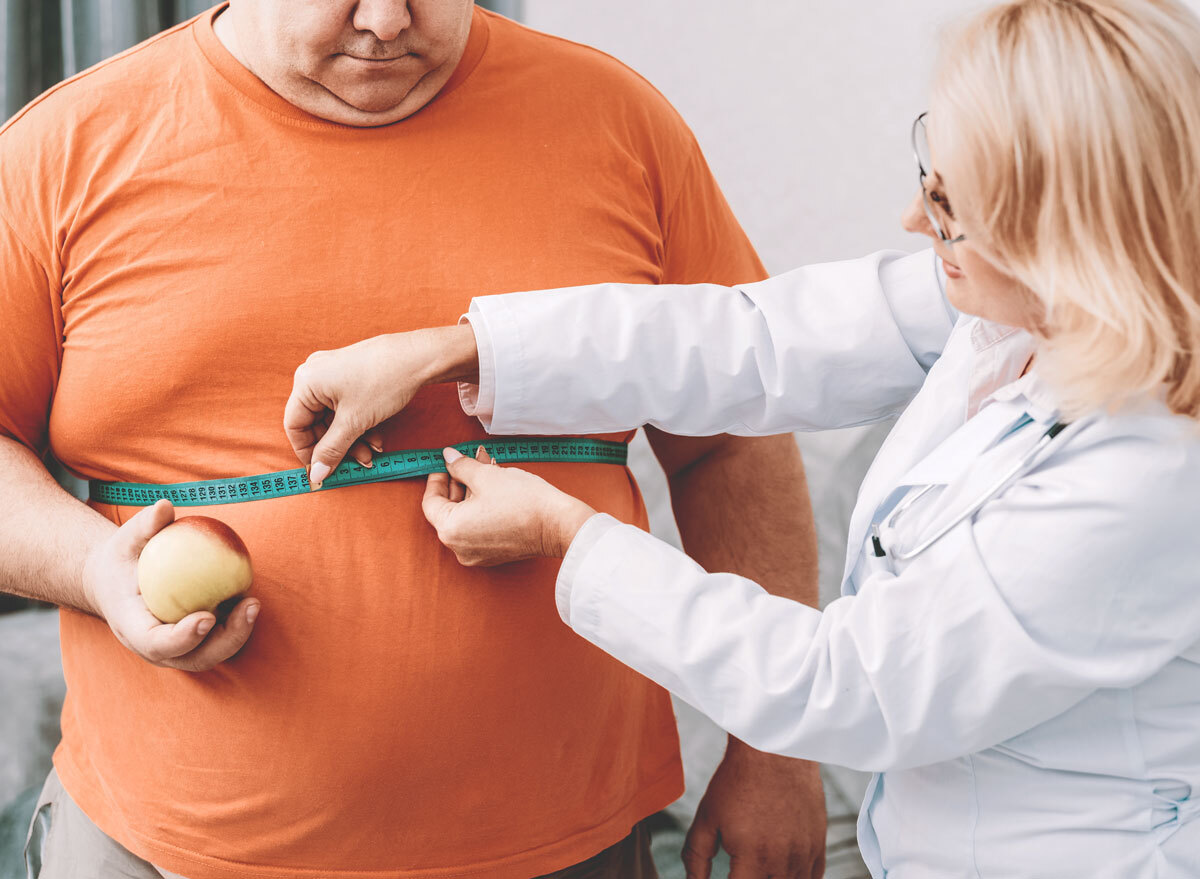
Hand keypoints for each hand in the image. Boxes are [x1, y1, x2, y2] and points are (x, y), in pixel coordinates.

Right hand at [82, 500, 259, 671]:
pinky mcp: (194, 642)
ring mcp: (177, 649)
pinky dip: (237, 622)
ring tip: (253, 603)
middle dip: (226, 639)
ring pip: (212, 652)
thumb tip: (164, 506)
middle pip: (194, 657)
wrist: (115, 583)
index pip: (156, 643)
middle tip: (249, 606)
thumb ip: (143, 527)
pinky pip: (219, 637)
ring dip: (238, 633)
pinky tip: (250, 597)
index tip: (206, 617)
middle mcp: (156, 647)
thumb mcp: (125, 541)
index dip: (182, 638)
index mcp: (132, 628)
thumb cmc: (122, 559)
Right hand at [284, 325, 478, 486]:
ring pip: (334, 418)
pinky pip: (346, 407)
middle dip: (337, 446)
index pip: (294, 425)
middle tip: (356, 462)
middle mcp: (315, 375)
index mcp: (306, 382)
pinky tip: (376, 438)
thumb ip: (331, 450)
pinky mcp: (351, 376)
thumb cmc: (384, 381)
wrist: (419, 357)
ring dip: (352, 439)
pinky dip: (358, 425)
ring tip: (371, 452)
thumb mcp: (354, 422)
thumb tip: (316, 474)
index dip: (307, 451)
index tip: (321, 470)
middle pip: (316, 423)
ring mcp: (333, 374)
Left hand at [422, 447, 596, 565]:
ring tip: (483, 470)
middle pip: (448, 511)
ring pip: (465, 518)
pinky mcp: (494, 554)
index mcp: (450, 529)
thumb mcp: (486, 475)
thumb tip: (448, 458)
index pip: (431, 502)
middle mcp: (459, 547)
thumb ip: (461, 466)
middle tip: (467, 462)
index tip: (443, 464)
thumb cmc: (522, 501)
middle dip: (457, 484)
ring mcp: (476, 554)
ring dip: (470, 494)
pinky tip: (492, 489)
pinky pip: (478, 528)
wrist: (557, 525)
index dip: (436, 479)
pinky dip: (481, 509)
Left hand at [683, 739, 825, 878]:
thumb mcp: (708, 816)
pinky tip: (781, 869)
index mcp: (753, 858)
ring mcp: (804, 854)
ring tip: (759, 868)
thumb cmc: (739, 780)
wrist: (774, 751)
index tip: (726, 874)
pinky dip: (797, 878)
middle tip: (742, 868)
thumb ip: (696, 855)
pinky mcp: (818, 844)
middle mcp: (783, 862)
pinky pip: (813, 878)